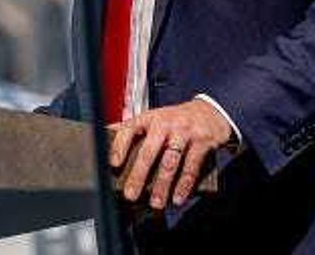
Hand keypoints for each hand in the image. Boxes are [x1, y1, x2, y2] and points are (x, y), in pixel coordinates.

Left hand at [109, 98, 231, 209]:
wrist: (210, 111)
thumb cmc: (176, 119)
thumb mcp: (154, 118)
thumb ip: (134, 128)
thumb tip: (104, 136)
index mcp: (149, 118)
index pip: (130, 129)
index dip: (120, 146)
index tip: (113, 164)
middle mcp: (165, 123)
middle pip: (149, 151)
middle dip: (138, 175)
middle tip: (130, 194)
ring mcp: (184, 132)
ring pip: (170, 162)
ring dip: (162, 185)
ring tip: (155, 203)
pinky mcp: (202, 142)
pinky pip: (192, 166)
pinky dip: (184, 185)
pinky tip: (177, 198)